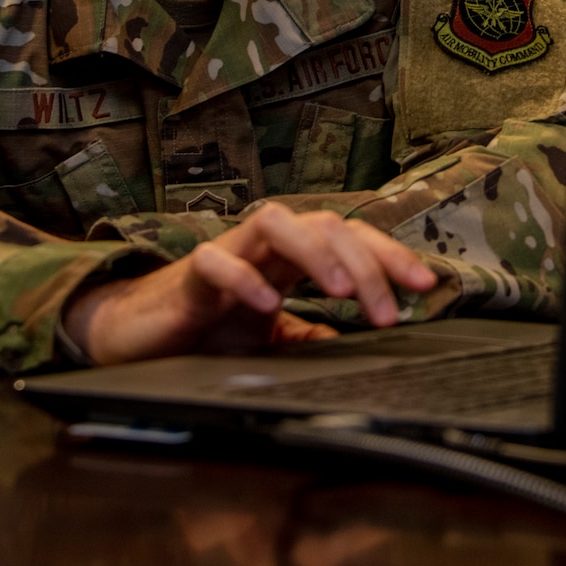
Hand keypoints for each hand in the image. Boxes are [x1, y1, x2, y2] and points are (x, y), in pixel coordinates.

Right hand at [61, 204, 437, 366]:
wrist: (140, 338)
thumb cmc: (208, 329)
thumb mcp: (272, 340)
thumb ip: (310, 335)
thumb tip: (357, 344)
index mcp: (291, 257)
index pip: (351, 239)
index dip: (391, 256)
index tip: (426, 285)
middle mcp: (265, 245)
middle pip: (325, 223)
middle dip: (366, 261)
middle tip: (388, 309)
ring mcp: (228, 252)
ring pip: (276, 221)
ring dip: (315, 251)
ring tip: (342, 290)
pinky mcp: (190, 273)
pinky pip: (217, 262)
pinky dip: (244, 278)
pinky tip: (265, 305)